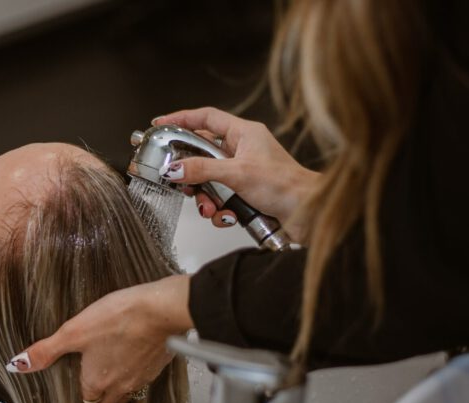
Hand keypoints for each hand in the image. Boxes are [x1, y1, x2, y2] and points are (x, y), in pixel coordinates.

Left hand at [5, 275, 192, 402]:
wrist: (161, 311)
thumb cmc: (118, 319)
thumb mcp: (74, 331)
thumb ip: (46, 350)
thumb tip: (17, 365)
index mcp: (95, 382)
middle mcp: (118, 386)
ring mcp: (140, 378)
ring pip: (124, 397)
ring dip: (114, 401)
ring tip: (109, 402)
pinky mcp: (155, 367)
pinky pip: (141, 382)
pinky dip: (133, 382)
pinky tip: (134, 373)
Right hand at [153, 107, 317, 238]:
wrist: (308, 213)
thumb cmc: (286, 186)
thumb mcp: (237, 174)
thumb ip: (202, 170)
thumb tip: (174, 168)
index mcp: (244, 133)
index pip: (206, 118)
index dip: (181, 119)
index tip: (160, 124)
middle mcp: (243, 150)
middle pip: (202, 155)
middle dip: (192, 174)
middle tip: (181, 182)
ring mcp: (244, 173)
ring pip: (209, 181)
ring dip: (206, 198)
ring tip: (210, 208)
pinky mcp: (246, 193)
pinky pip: (221, 199)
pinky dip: (220, 211)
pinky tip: (228, 217)